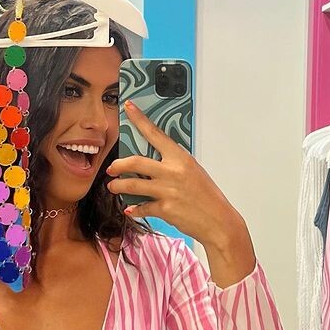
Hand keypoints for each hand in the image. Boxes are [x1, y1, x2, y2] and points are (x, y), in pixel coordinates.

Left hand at [106, 100, 247, 249]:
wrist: (219, 221)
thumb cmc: (207, 196)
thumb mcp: (193, 172)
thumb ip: (173, 165)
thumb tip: (151, 163)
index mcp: (181, 158)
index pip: (156, 134)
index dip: (140, 119)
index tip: (128, 108)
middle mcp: (173, 172)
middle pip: (136, 162)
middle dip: (118, 164)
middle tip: (111, 168)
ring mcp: (168, 191)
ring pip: (133, 184)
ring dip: (118, 186)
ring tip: (113, 187)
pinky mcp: (165, 209)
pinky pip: (141, 207)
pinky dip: (134, 209)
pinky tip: (130, 209)